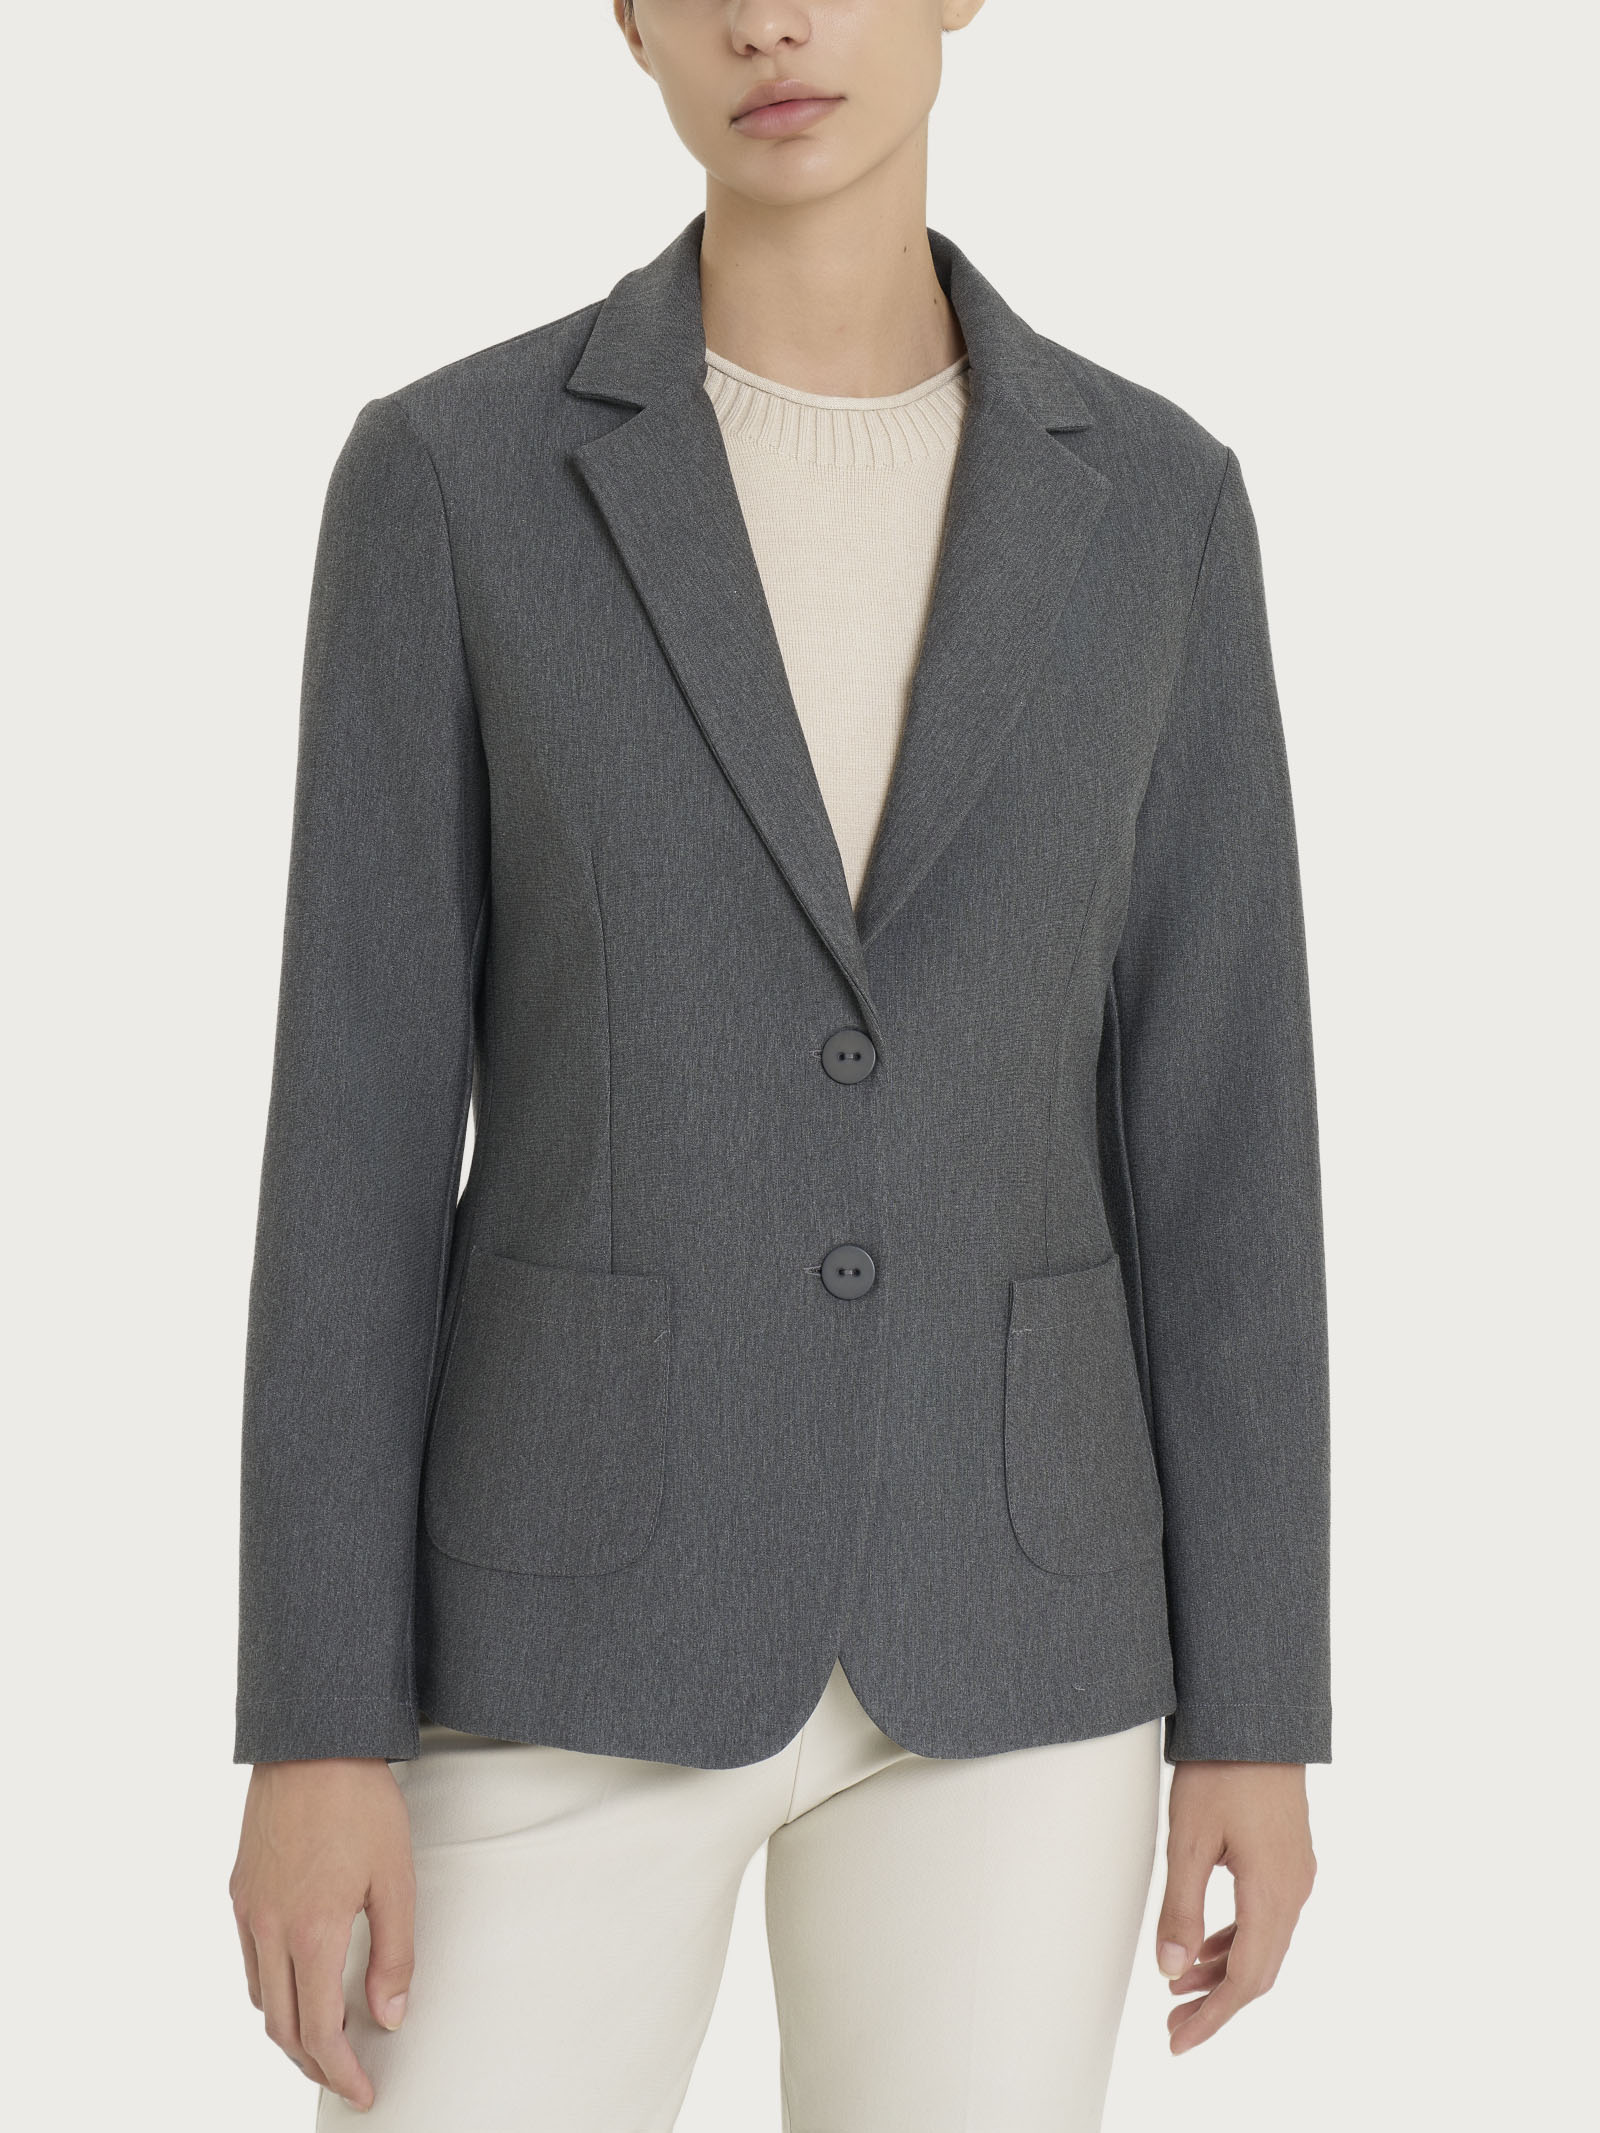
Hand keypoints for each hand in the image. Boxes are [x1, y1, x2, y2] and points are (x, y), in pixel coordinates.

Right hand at [229, 1757, 415, 2111]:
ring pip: (258, 1997)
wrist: (313, 1742)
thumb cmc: (360, 1802)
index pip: (318, 2031)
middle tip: (345, 2078)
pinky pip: (248, 1959)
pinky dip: (270, 1988)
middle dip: (313, 2064)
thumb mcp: (396, 1877)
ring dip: (287, 2030)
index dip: (340, 2072)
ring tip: (323, 2040)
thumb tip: (390, 2015)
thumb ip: (394, 1953)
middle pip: (280, 2026)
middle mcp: (270, 1927)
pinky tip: (295, 1981)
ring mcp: (248, 1908)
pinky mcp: (239, 1888)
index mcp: (312, 1930)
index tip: (361, 2090)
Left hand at [1155, 1760, 1315, 2054]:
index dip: (1213, 2017)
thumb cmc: (1220, 1769)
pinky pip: (1267, 1919)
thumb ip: (1181, 1909)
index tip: (1179, 2041)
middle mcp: (1295, 1890)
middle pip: (1260, 1971)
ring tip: (1179, 1988)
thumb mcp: (1188, 1840)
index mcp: (1274, 1893)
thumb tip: (1171, 1971)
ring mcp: (1297, 1874)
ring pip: (1264, 1945)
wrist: (1255, 1718)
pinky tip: (1207, 1945)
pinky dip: (1236, 1941)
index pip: (1246, 1980)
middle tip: (1174, 2026)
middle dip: (1217, 2004)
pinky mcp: (1289, 1858)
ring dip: (1224, 1972)